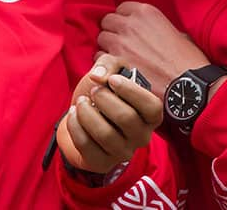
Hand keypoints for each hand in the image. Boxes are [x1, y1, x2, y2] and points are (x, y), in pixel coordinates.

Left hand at [56, 54, 162, 173]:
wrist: (87, 118)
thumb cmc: (106, 93)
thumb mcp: (112, 71)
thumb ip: (108, 65)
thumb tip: (98, 76)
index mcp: (151, 115)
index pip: (152, 107)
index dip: (131, 91)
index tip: (112, 80)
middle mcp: (142, 136)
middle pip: (127, 119)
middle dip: (104, 99)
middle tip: (94, 91)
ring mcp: (123, 152)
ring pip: (105, 134)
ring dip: (87, 112)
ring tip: (81, 102)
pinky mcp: (102, 162)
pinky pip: (86, 145)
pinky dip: (75, 125)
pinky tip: (73, 114)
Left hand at [98, 2, 209, 98]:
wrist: (187, 86)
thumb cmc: (187, 62)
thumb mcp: (176, 33)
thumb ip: (157, 27)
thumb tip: (151, 33)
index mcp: (146, 12)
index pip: (122, 9)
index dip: (125, 20)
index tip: (129, 30)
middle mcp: (129, 24)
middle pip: (108, 22)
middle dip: (113, 32)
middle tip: (122, 45)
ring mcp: (120, 43)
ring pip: (101, 39)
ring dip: (108, 47)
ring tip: (119, 59)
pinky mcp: (114, 63)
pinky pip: (99, 58)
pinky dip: (105, 65)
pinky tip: (116, 71)